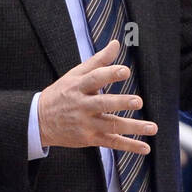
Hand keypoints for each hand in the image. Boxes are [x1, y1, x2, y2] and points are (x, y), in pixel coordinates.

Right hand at [38, 39, 156, 153]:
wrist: (38, 121)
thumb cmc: (62, 93)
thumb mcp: (75, 74)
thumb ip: (98, 61)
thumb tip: (116, 43)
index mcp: (78, 87)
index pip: (94, 79)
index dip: (109, 74)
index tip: (125, 70)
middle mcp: (82, 106)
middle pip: (103, 104)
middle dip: (120, 103)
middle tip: (138, 102)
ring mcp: (86, 124)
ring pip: (111, 126)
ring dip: (133, 127)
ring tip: (152, 128)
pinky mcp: (90, 138)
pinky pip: (112, 142)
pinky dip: (129, 146)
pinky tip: (145, 148)